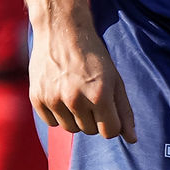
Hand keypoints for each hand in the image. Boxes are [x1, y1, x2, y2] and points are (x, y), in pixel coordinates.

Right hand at [25, 5, 129, 138]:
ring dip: (76, 117)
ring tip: (76, 93)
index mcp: (99, 95)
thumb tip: (133, 140)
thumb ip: (124, 111)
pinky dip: (58, 113)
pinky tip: (60, 93)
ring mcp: (54, 99)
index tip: (108, 110)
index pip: (110, 132)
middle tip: (90, 95)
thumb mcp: (115, 80)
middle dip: (94, 118)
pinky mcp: (37, 98)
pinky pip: (51, 123)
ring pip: (70, 129)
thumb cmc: (93, 56)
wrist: (61, 30)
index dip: (112, 123)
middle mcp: (75, 100)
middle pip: (90, 131)